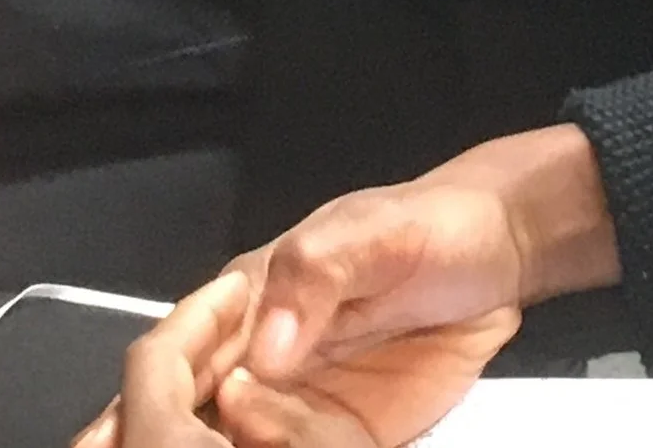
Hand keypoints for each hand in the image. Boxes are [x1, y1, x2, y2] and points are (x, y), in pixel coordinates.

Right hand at [79, 127, 621, 447]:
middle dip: (183, 442)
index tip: (176, 425)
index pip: (169, 361)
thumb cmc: (430, 226)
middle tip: (230, 444)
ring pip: (237, 446)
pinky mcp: (341, 436)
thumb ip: (318, 272)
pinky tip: (332, 447)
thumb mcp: (376, 231)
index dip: (151, 404)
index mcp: (244, 302)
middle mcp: (256, 360)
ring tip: (298, 439)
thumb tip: (267, 348)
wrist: (502, 251)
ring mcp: (295, 403)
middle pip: (186, 421)